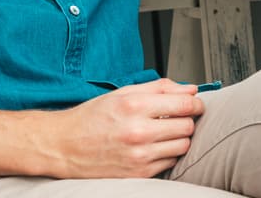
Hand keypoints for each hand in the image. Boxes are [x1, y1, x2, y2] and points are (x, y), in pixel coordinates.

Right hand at [43, 78, 203, 178]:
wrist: (64, 146)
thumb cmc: (92, 118)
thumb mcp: (123, 92)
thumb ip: (159, 88)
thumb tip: (190, 89)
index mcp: (135, 106)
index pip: (185, 104)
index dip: (196, 103)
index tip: (196, 103)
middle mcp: (138, 131)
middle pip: (187, 125)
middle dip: (187, 119)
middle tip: (178, 117)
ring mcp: (139, 155)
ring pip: (183, 145)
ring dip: (179, 138)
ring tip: (164, 132)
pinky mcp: (139, 173)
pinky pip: (170, 162)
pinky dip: (167, 153)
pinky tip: (153, 146)